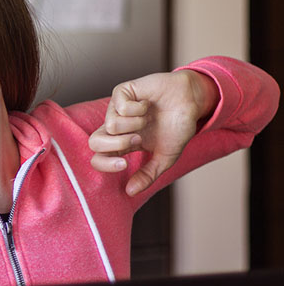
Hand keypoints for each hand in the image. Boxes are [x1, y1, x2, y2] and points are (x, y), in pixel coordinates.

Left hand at [88, 70, 218, 195]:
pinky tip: (147, 104)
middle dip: (117, 144)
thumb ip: (148, 174)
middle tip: (137, 140)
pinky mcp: (122, 92)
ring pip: (111, 124)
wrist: (192, 101)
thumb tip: (130, 192)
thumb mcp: (165, 156)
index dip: (105, 164)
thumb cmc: (177, 127)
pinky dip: (139, 109)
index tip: (124, 165)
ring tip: (148, 119)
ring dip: (135, 125)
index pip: (98, 158)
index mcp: (121, 144)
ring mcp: (116, 109)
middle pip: (94, 141)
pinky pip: (121, 106)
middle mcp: (115, 127)